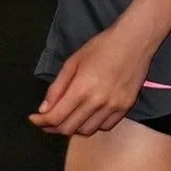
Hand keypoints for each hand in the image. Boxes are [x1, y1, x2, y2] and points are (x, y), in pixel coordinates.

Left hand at [30, 19, 153, 137]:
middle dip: (53, 127)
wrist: (135, 40)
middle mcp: (98, 101)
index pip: (56, 117)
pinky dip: (94, 125)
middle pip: (69, 128)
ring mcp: (114, 105)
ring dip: (73, 128)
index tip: (34, 118)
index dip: (41, 122)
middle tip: (47, 121)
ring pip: (87, 131)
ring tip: (68, 119)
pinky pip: (106, 126)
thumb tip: (44, 109)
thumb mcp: (73, 62)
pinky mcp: (126, 106)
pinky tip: (88, 116)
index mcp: (82, 88)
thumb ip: (57, 87)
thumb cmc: (102, 46)